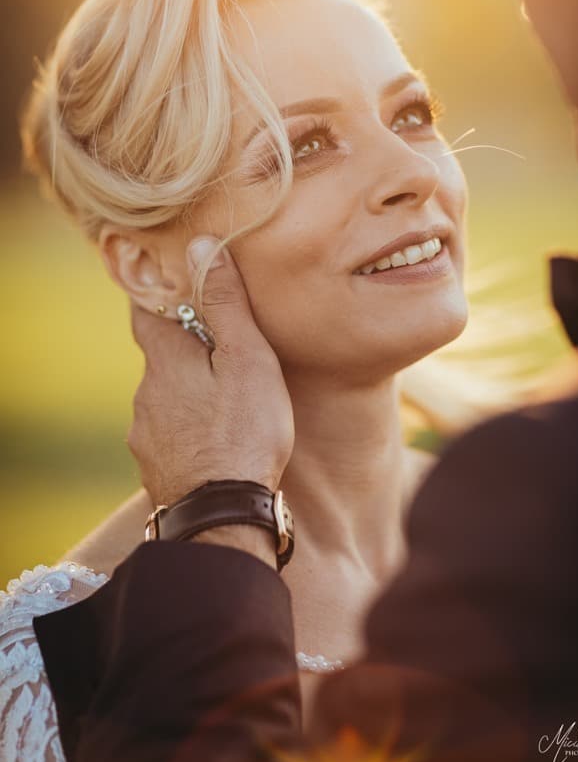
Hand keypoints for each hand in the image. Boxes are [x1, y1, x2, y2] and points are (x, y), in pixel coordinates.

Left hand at [128, 237, 294, 507]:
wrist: (224, 515)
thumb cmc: (244, 431)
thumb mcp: (247, 358)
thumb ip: (225, 303)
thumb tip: (200, 245)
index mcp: (165, 359)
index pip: (145, 311)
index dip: (158, 295)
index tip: (175, 286)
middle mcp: (145, 393)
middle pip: (159, 357)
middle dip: (185, 349)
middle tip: (223, 350)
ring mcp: (145, 433)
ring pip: (165, 398)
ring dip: (188, 393)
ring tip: (227, 402)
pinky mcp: (155, 466)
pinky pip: (169, 435)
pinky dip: (188, 429)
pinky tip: (215, 440)